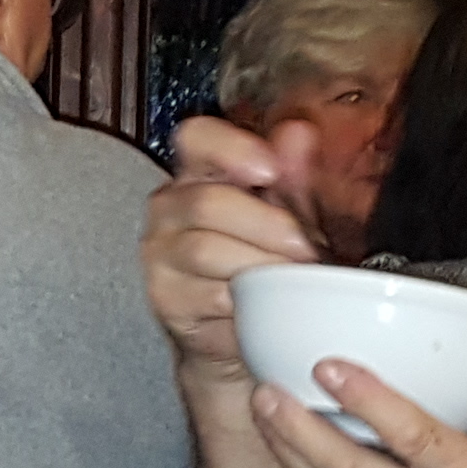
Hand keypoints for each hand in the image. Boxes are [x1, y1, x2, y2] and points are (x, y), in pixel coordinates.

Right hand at [147, 114, 328, 390]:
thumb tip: (299, 131)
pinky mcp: (163, 296)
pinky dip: (244, 299)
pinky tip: (265, 303)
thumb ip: (293, 176)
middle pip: (208, 201)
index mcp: (199, 172)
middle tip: (306, 247)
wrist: (240, 336)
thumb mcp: (288, 217)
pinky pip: (206, 292)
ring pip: (205, 249)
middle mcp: (169, 206)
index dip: (231, 147)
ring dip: (258, 264)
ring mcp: (159, 251)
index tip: (269, 170)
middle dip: (266, 224)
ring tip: (292, 278)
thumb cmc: (264, 266)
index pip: (196, 137)